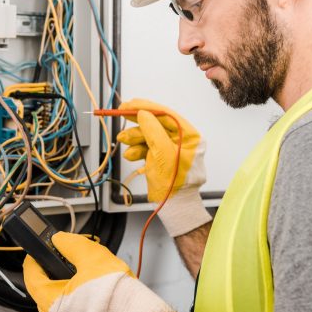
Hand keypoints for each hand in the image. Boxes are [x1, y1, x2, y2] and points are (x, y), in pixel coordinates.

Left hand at [23, 232, 174, 311]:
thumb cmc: (115, 294)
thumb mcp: (92, 257)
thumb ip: (72, 245)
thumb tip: (60, 239)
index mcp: (51, 300)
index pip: (31, 275)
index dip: (34, 256)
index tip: (39, 247)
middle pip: (45, 285)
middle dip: (54, 266)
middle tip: (64, 253)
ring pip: (60, 294)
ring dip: (68, 279)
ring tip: (84, 267)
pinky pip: (72, 302)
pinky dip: (78, 290)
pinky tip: (92, 282)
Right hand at [117, 99, 211, 235]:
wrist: (173, 207)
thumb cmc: (174, 185)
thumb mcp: (162, 154)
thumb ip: (153, 131)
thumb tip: (143, 113)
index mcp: (189, 136)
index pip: (166, 114)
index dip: (147, 107)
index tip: (130, 104)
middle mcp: (181, 139)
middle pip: (156, 123)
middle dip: (137, 123)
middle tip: (121, 114)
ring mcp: (170, 148)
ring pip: (148, 134)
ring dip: (134, 137)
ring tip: (123, 140)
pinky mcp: (161, 156)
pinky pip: (146, 146)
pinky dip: (137, 149)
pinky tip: (132, 155)